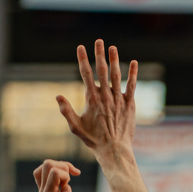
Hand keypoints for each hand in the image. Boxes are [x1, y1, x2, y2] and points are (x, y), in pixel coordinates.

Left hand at [33, 160, 88, 191]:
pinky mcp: (46, 188)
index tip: (72, 183)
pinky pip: (46, 170)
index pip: (54, 172)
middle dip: (62, 166)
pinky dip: (58, 169)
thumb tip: (64, 189)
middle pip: (47, 164)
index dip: (66, 173)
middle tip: (70, 179)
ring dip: (60, 166)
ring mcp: (43, 189)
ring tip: (70, 177)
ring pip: (46, 165)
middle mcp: (43, 190)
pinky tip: (68, 177)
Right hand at [56, 39, 137, 154]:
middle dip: (99, 54)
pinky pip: (131, 86)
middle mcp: (105, 96)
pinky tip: (134, 63)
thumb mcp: (76, 127)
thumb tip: (58, 96)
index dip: (83, 59)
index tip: (81, 47)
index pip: (86, 74)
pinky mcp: (129, 104)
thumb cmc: (94, 140)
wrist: (114, 150)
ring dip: (114, 60)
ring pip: (116, 75)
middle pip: (102, 70)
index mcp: (91, 99)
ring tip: (113, 48)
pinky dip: (133, 74)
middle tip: (99, 41)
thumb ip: (66, 111)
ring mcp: (118, 99)